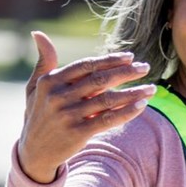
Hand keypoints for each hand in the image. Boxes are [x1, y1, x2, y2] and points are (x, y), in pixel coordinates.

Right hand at [16, 32, 155, 182]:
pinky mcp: (78, 133)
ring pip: (108, 100)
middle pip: (100, 80)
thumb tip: (39, 33)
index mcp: (50, 81)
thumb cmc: (38, 114)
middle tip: (145, 68)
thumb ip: (44, 61)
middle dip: (126, 72)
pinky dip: (127, 112)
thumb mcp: (35, 87)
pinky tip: (142, 105)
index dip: (109, 60)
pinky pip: (108, 120)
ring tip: (152, 88)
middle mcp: (58, 97)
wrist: (34, 153)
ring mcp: (68, 116)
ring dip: (133, 93)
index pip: (86, 65)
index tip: (130, 57)